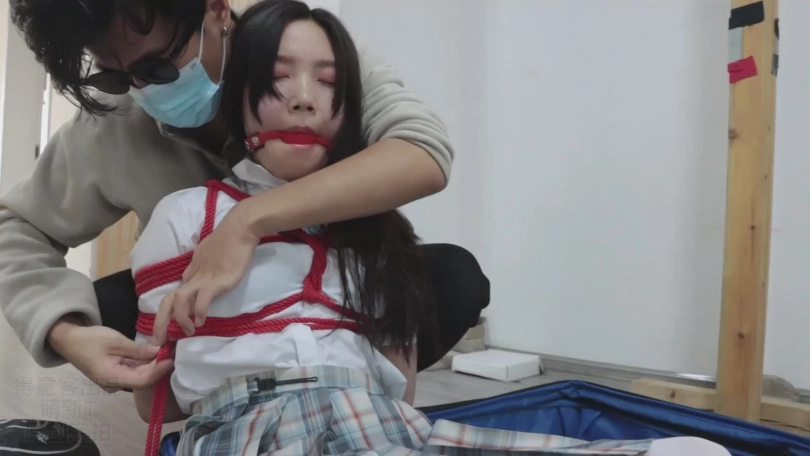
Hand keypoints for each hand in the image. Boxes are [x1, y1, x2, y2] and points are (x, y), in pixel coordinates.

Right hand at [48, 319, 173, 391]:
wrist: (69, 340)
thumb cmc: (90, 340)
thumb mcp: (116, 341)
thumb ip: (138, 350)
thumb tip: (160, 352)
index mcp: (112, 378)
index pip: (142, 380)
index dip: (159, 370)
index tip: (172, 358)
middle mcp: (114, 384)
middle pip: (142, 379)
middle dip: (159, 367)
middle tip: (174, 352)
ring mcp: (114, 380)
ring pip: (139, 375)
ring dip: (153, 365)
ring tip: (168, 352)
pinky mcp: (115, 374)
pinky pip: (133, 371)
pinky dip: (144, 363)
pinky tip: (156, 354)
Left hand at [152, 204, 259, 343]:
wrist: (239, 229)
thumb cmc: (229, 240)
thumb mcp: (210, 255)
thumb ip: (205, 268)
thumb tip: (204, 280)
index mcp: (192, 272)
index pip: (175, 295)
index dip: (168, 313)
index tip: (168, 329)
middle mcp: (193, 276)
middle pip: (169, 300)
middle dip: (160, 322)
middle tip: (159, 341)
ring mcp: (204, 279)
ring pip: (180, 301)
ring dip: (180, 319)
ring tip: (188, 332)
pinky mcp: (217, 281)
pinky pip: (202, 300)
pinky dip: (198, 312)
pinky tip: (201, 321)